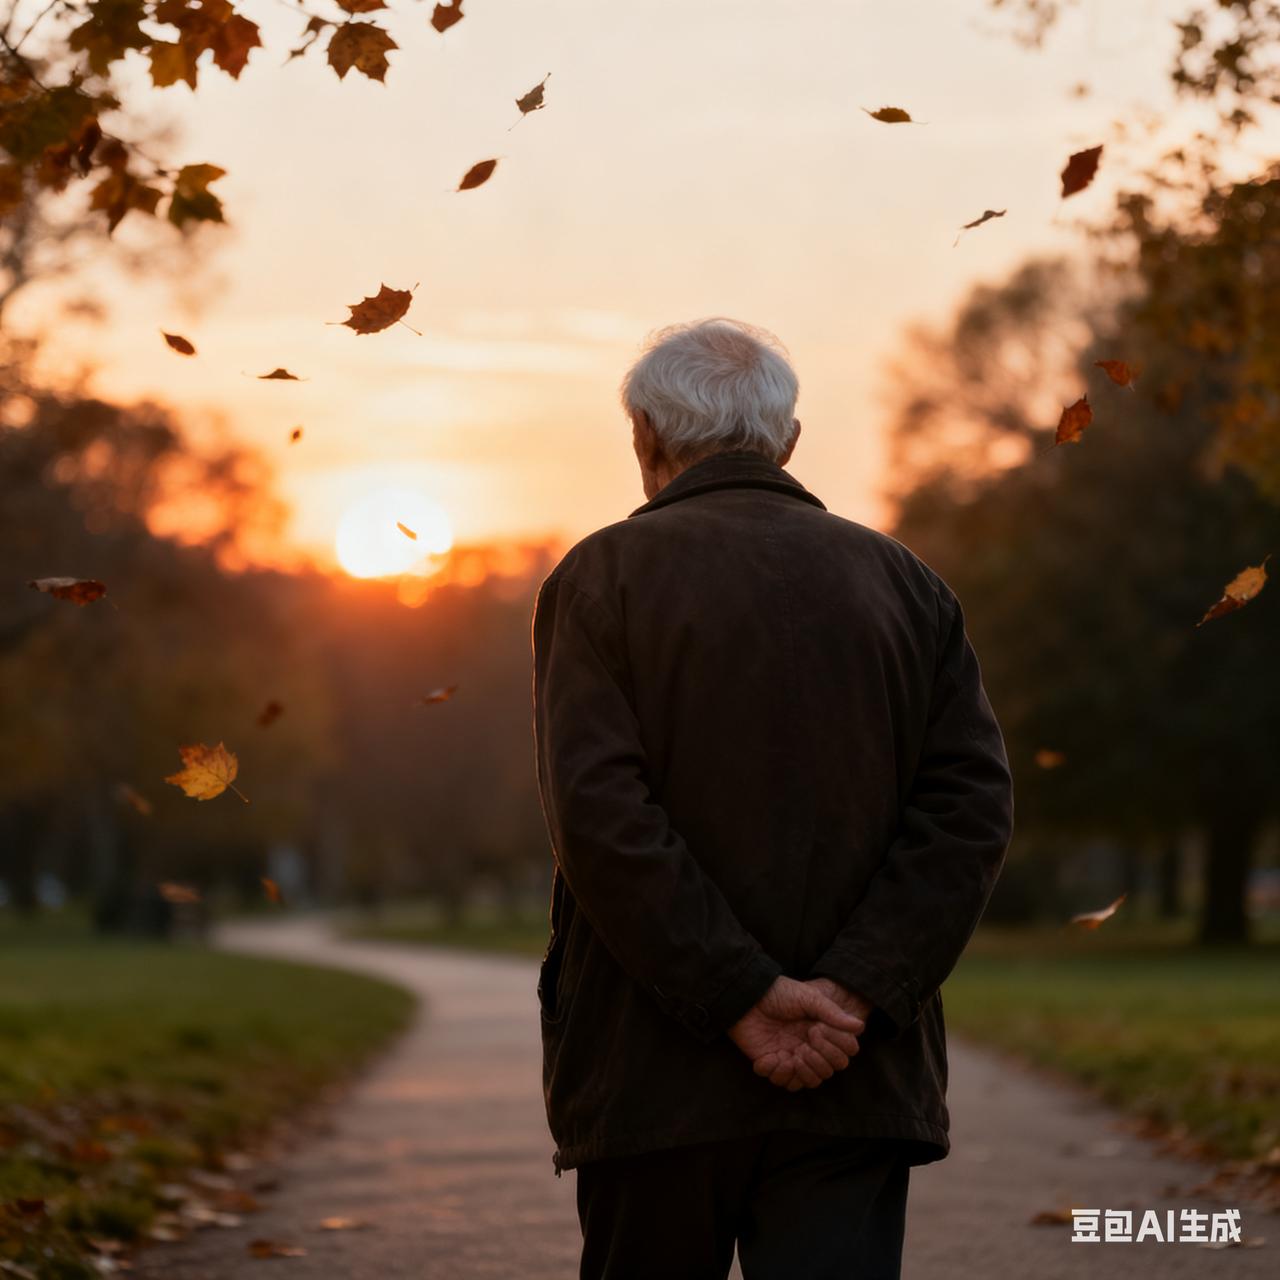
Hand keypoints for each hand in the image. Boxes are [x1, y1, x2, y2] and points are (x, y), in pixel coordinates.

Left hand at [727, 976, 864, 1091]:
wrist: (747, 996)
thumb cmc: (778, 993)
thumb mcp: (809, 998)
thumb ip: (833, 1013)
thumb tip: (860, 1026)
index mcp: (821, 1032)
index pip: (843, 1056)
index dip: (836, 1049)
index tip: (817, 1029)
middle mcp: (808, 1047)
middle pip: (828, 1072)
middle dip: (820, 1061)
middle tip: (805, 1042)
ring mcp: (790, 1056)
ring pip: (808, 1082)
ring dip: (802, 1072)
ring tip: (791, 1055)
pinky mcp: (770, 1063)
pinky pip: (782, 1082)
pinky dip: (778, 1073)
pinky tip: (771, 1057)